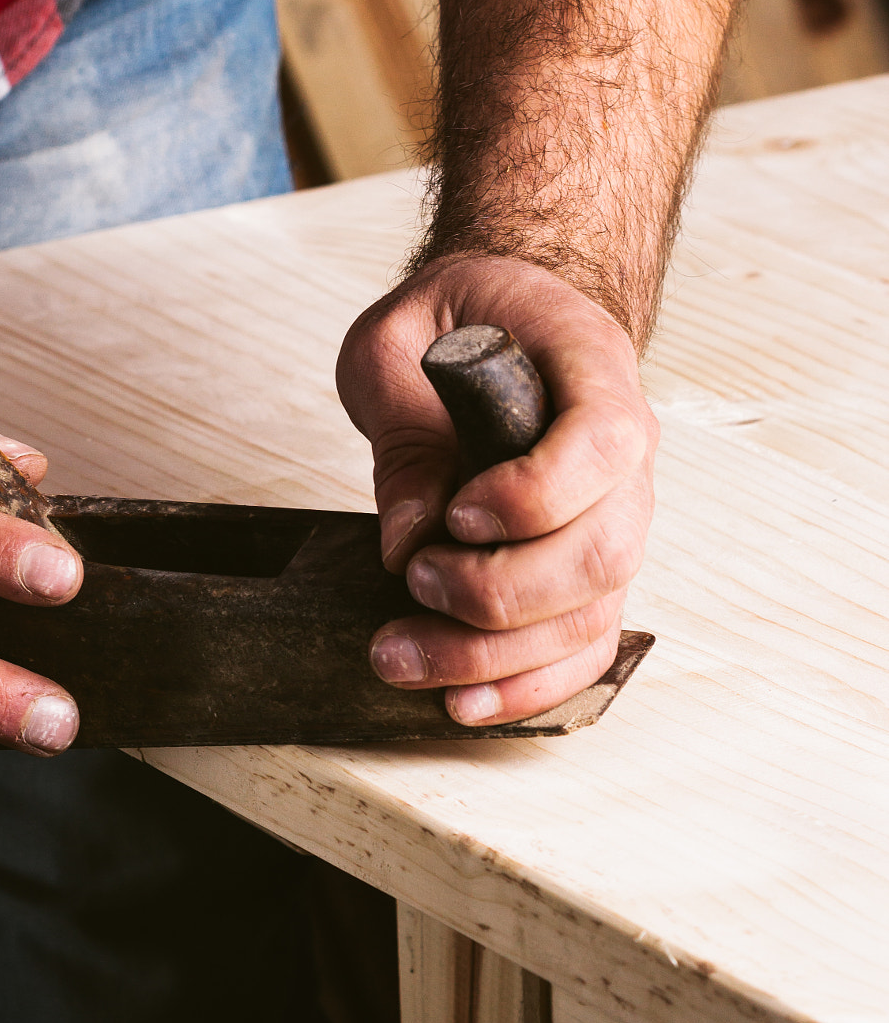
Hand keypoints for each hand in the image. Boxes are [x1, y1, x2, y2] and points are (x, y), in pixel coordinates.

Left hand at [336, 252, 657, 725]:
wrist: (502, 319)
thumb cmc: (455, 320)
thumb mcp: (397, 339)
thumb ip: (404, 428)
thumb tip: (409, 535)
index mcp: (591, 367)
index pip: (603, 442)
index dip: (535, 496)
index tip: (456, 517)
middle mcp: (625, 453)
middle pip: (601, 550)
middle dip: (499, 591)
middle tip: (414, 583)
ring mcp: (616, 518)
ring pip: (589, 612)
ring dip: (494, 654)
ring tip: (401, 656)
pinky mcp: (588, 569)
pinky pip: (583, 645)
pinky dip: (528, 686)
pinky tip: (463, 703)